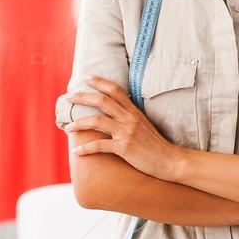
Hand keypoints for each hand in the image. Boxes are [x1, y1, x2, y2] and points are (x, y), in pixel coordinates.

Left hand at [63, 75, 181, 179]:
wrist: (169, 160)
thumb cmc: (156, 144)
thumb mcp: (144, 124)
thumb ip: (130, 116)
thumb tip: (114, 112)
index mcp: (134, 111)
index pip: (115, 90)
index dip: (99, 82)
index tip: (86, 77)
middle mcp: (129, 118)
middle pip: (102, 101)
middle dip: (83, 97)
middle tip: (69, 97)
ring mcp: (126, 132)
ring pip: (97, 121)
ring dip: (79, 123)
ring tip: (68, 127)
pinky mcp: (124, 148)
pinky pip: (100, 145)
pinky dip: (86, 148)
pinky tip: (76, 151)